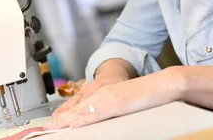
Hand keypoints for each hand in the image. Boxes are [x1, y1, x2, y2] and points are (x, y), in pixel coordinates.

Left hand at [47, 67, 181, 129]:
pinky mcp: (117, 104)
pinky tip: (74, 125)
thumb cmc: (149, 93)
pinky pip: (96, 113)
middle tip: (50, 126)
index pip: (84, 103)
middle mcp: (105, 92)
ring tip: (55, 127)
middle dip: (64, 117)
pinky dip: (83, 119)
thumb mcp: (128, 100)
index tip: (57, 120)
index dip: (69, 113)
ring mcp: (110, 97)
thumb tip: (109, 116)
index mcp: (108, 91)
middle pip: (80, 106)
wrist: (162, 84)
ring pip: (84, 110)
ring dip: (68, 119)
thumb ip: (116, 106)